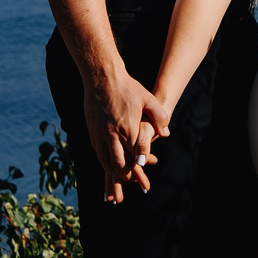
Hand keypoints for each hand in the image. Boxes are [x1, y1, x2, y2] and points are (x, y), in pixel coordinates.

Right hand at [84, 67, 167, 203]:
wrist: (102, 77)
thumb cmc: (128, 87)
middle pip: (119, 164)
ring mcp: (99, 133)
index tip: (146, 173)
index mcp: (128, 129)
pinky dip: (104, 159)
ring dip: (113, 171)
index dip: (141, 168)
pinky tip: (108, 161)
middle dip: (126, 176)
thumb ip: (159, 117)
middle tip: (132, 180)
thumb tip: (165, 134)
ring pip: (105, 160)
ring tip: (119, 177)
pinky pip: (98, 151)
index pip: (135, 156)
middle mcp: (112, 134)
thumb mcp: (148, 99)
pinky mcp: (91, 130)